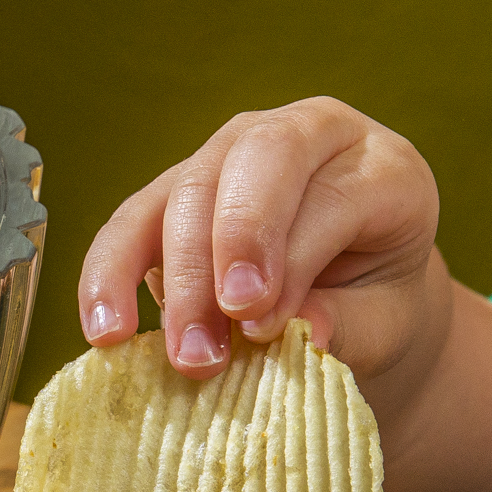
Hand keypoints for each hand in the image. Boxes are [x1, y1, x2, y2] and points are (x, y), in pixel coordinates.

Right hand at [75, 98, 491, 491]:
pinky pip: (134, 219)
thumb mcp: (386, 323)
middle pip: (257, 160)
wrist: (356, 304)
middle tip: (215, 333)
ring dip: (177, 278)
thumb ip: (352, 324)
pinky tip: (106, 333)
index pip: (330, 194)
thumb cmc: (376, 309)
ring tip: (183, 355)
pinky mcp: (180, 187)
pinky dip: (113, 274)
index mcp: (382, 167)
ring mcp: (237, 151)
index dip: (292, 260)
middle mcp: (309, 136)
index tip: (262, 328)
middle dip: (226, 245)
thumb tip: (303, 334)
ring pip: (191, 187)